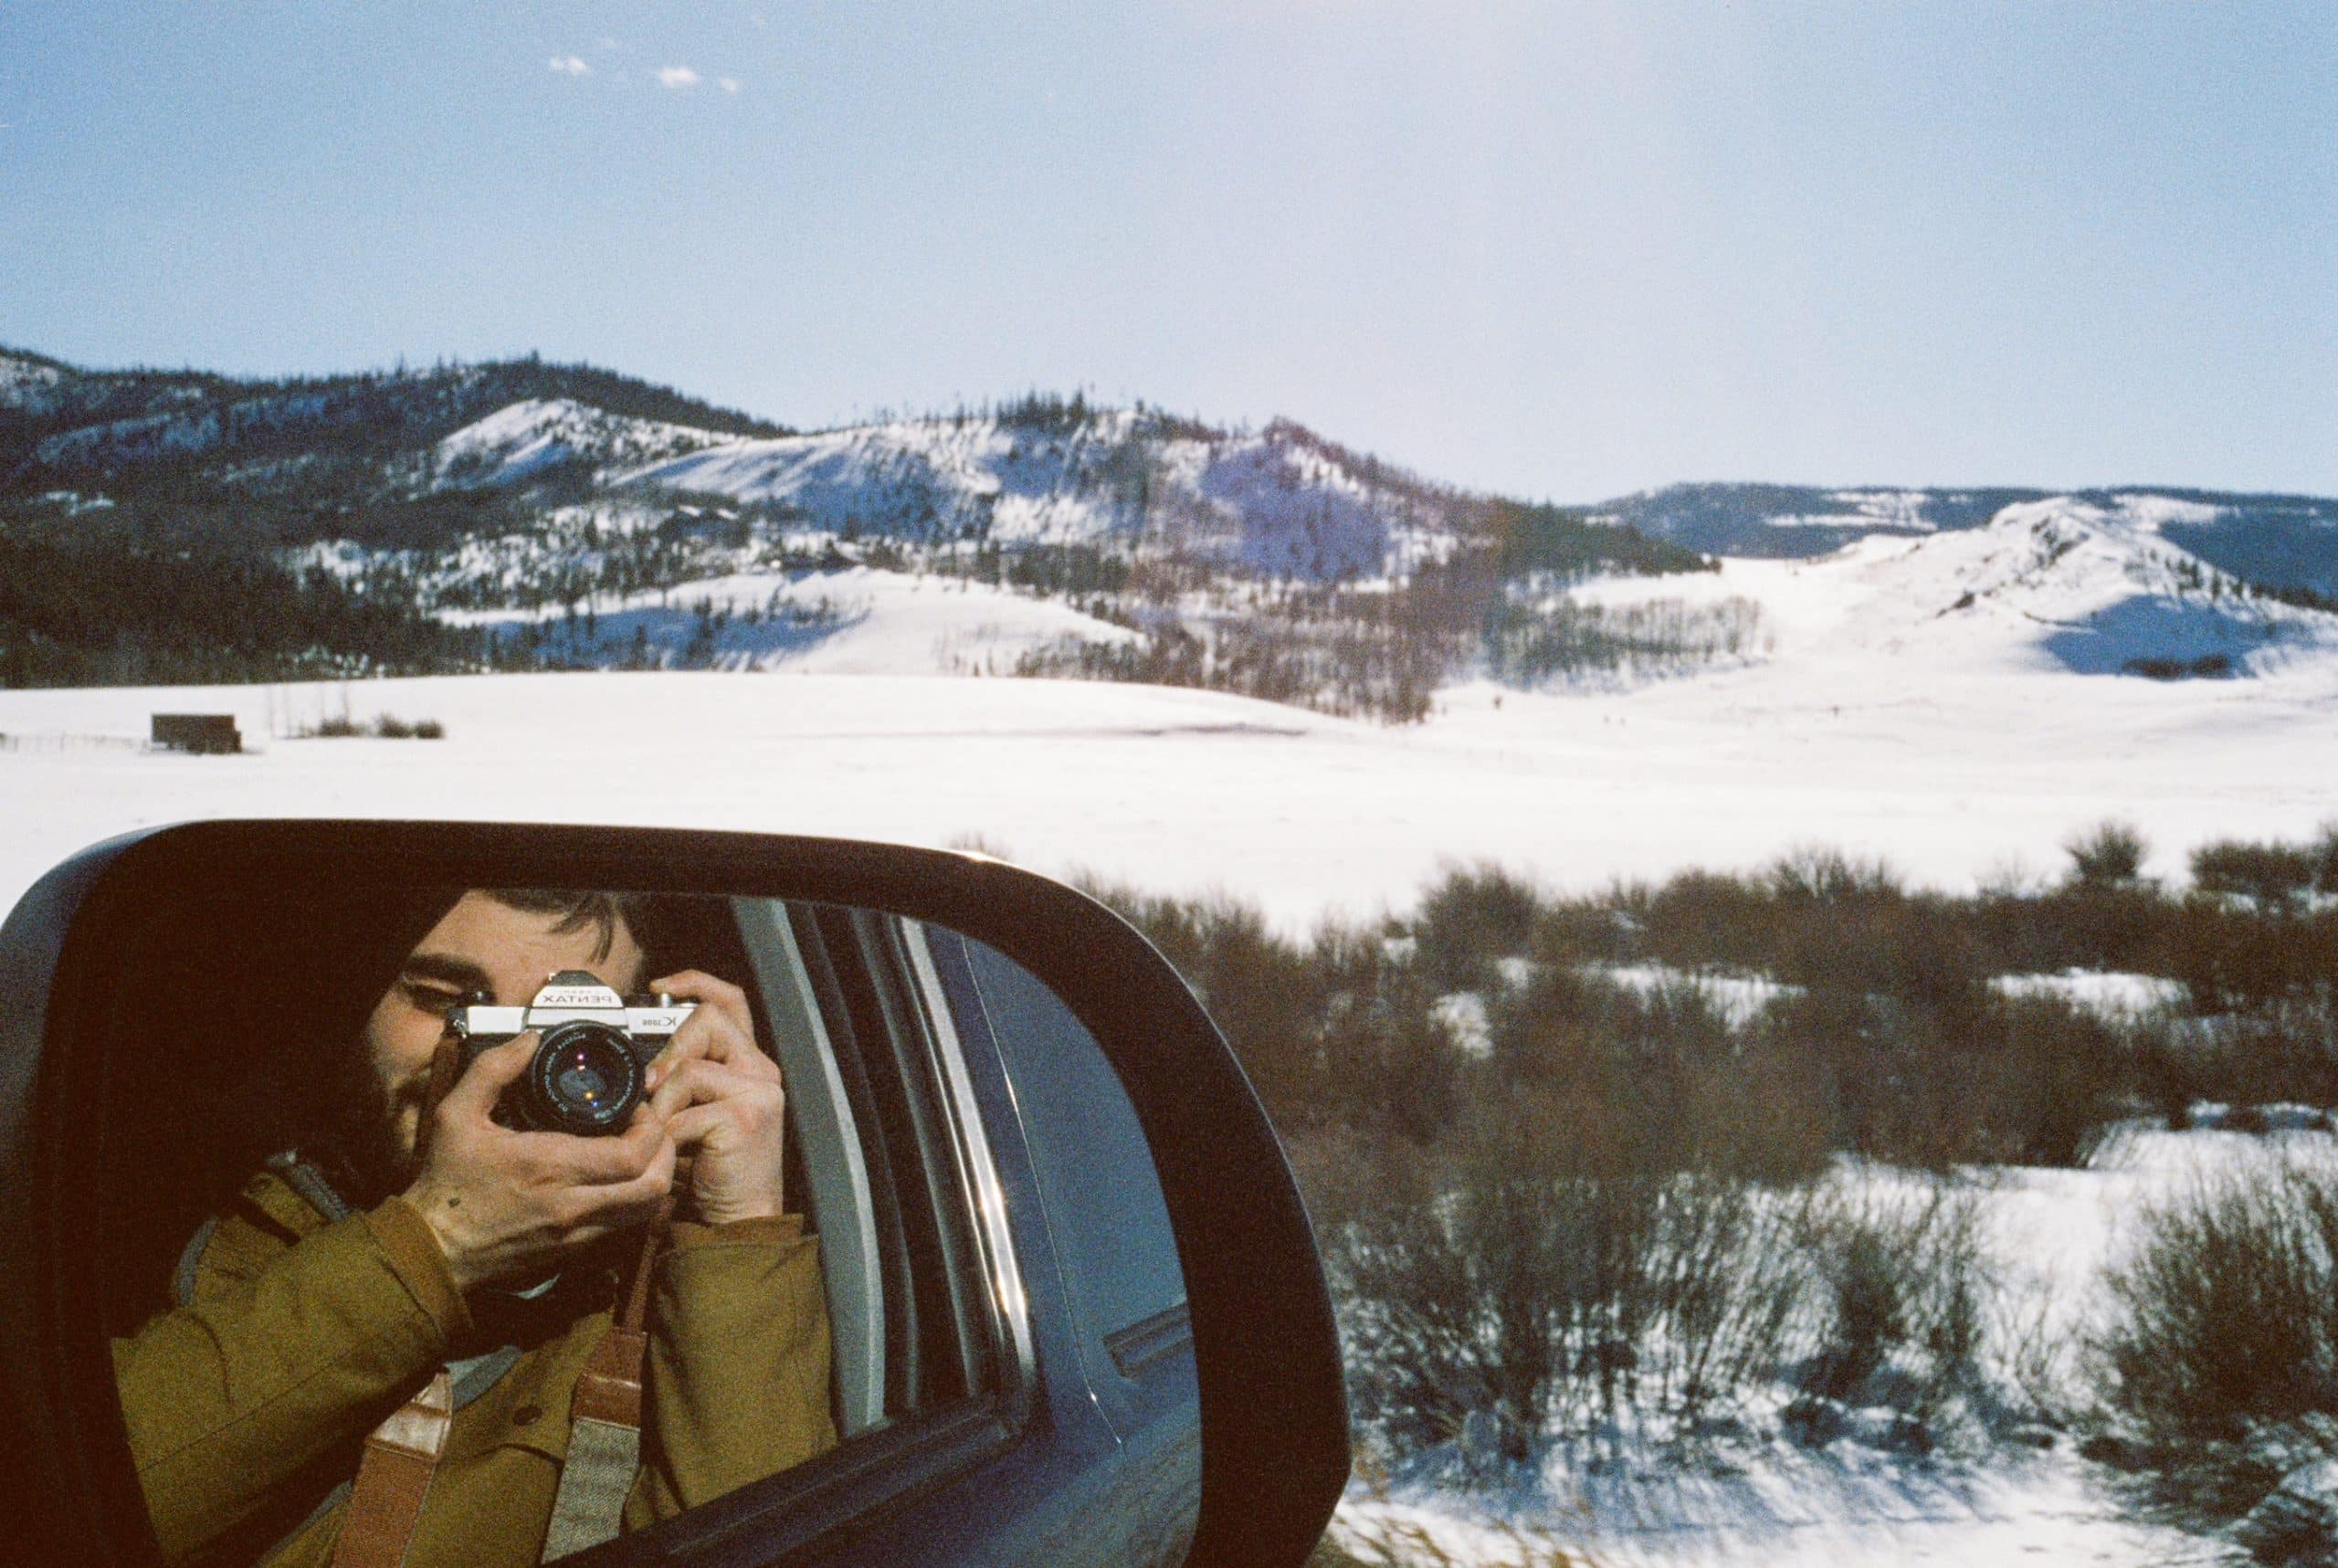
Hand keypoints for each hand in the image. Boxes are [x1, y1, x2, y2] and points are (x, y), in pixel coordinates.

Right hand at [402, 1033, 677, 1292]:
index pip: (633, 1154)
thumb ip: (494, 1069)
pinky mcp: (573, 1251)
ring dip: (656, 1177)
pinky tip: (620, 1177)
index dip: (652, 1127)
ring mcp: (576, 1233)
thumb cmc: (446, 1182)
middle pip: (654, 1185)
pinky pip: (624, 1225)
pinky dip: (635, 1200)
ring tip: (642, 1149)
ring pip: (646, 1210)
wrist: (432, 1249)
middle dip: (667, 1151)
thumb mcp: (456, 1114)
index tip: (640, 1106)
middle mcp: (572, 1204)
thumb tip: (531, 1039)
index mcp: (549, 1167)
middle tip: (651, 1127)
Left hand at [642, 971, 786, 1225]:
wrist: (733, 1222)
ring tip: (665, 1136)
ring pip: (687, 1066)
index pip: (728, 1001)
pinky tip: (677, 1155)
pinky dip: (668, 1135)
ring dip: (662, 1105)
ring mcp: (758, 1091)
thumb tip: (642, 1067)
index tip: (659, 987)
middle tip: (654, 1092)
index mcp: (748, 1064)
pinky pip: (683, 1109)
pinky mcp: (745, 1116)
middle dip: (668, 1053)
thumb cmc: (707, 1173)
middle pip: (706, 1020)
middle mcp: (760, 1070)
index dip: (695, 983)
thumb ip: (679, 1082)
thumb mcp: (690, 1116)